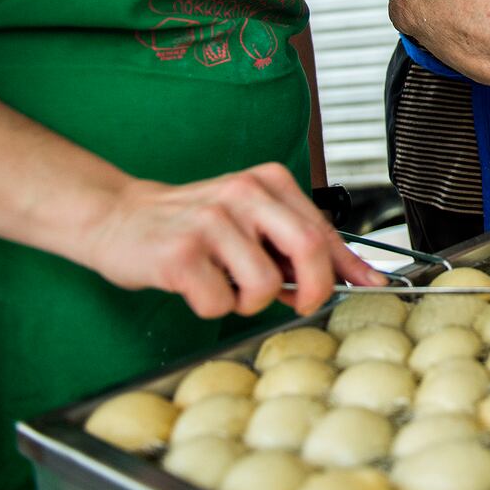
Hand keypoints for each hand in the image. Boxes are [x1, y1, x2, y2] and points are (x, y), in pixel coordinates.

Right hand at [81, 163, 389, 318]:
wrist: (118, 217)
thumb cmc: (193, 226)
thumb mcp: (249, 220)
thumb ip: (291, 244)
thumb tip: (347, 278)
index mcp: (268, 182)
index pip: (322, 229)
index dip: (349, 265)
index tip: (372, 284)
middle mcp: (244, 194)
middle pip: (308, 248)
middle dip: (315, 289)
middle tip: (300, 304)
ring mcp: (212, 222)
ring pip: (264, 286)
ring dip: (249, 302)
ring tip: (225, 284)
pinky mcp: (181, 253)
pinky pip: (220, 303)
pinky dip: (212, 307)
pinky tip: (195, 285)